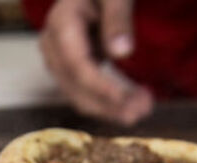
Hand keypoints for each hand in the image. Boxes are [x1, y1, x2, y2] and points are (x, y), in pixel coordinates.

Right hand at [39, 0, 152, 124]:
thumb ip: (118, 18)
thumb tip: (121, 53)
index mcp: (61, 23)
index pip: (77, 64)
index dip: (99, 86)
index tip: (125, 100)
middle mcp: (52, 45)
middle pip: (75, 86)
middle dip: (109, 104)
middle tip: (144, 109)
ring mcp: (57, 60)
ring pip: (78, 97)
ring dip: (110, 109)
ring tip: (144, 109)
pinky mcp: (67, 71)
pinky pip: (83, 95)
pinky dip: (106, 105)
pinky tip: (132, 105)